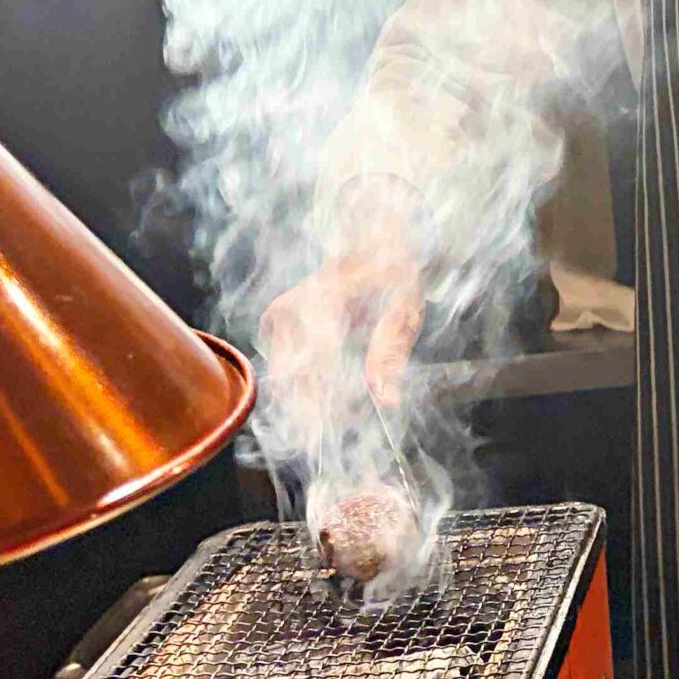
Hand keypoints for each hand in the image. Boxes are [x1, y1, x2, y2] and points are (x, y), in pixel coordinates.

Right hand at [258, 247, 424, 423]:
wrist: (372, 240)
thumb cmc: (393, 274)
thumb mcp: (404, 312)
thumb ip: (389, 357)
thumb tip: (386, 402)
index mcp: (322, 303)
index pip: (310, 367)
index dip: (315, 407)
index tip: (320, 438)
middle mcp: (291, 307)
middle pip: (290, 374)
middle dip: (308, 409)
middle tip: (321, 439)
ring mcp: (279, 312)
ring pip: (282, 372)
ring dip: (303, 398)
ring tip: (323, 418)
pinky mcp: (274, 320)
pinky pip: (282, 362)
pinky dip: (299, 381)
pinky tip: (317, 392)